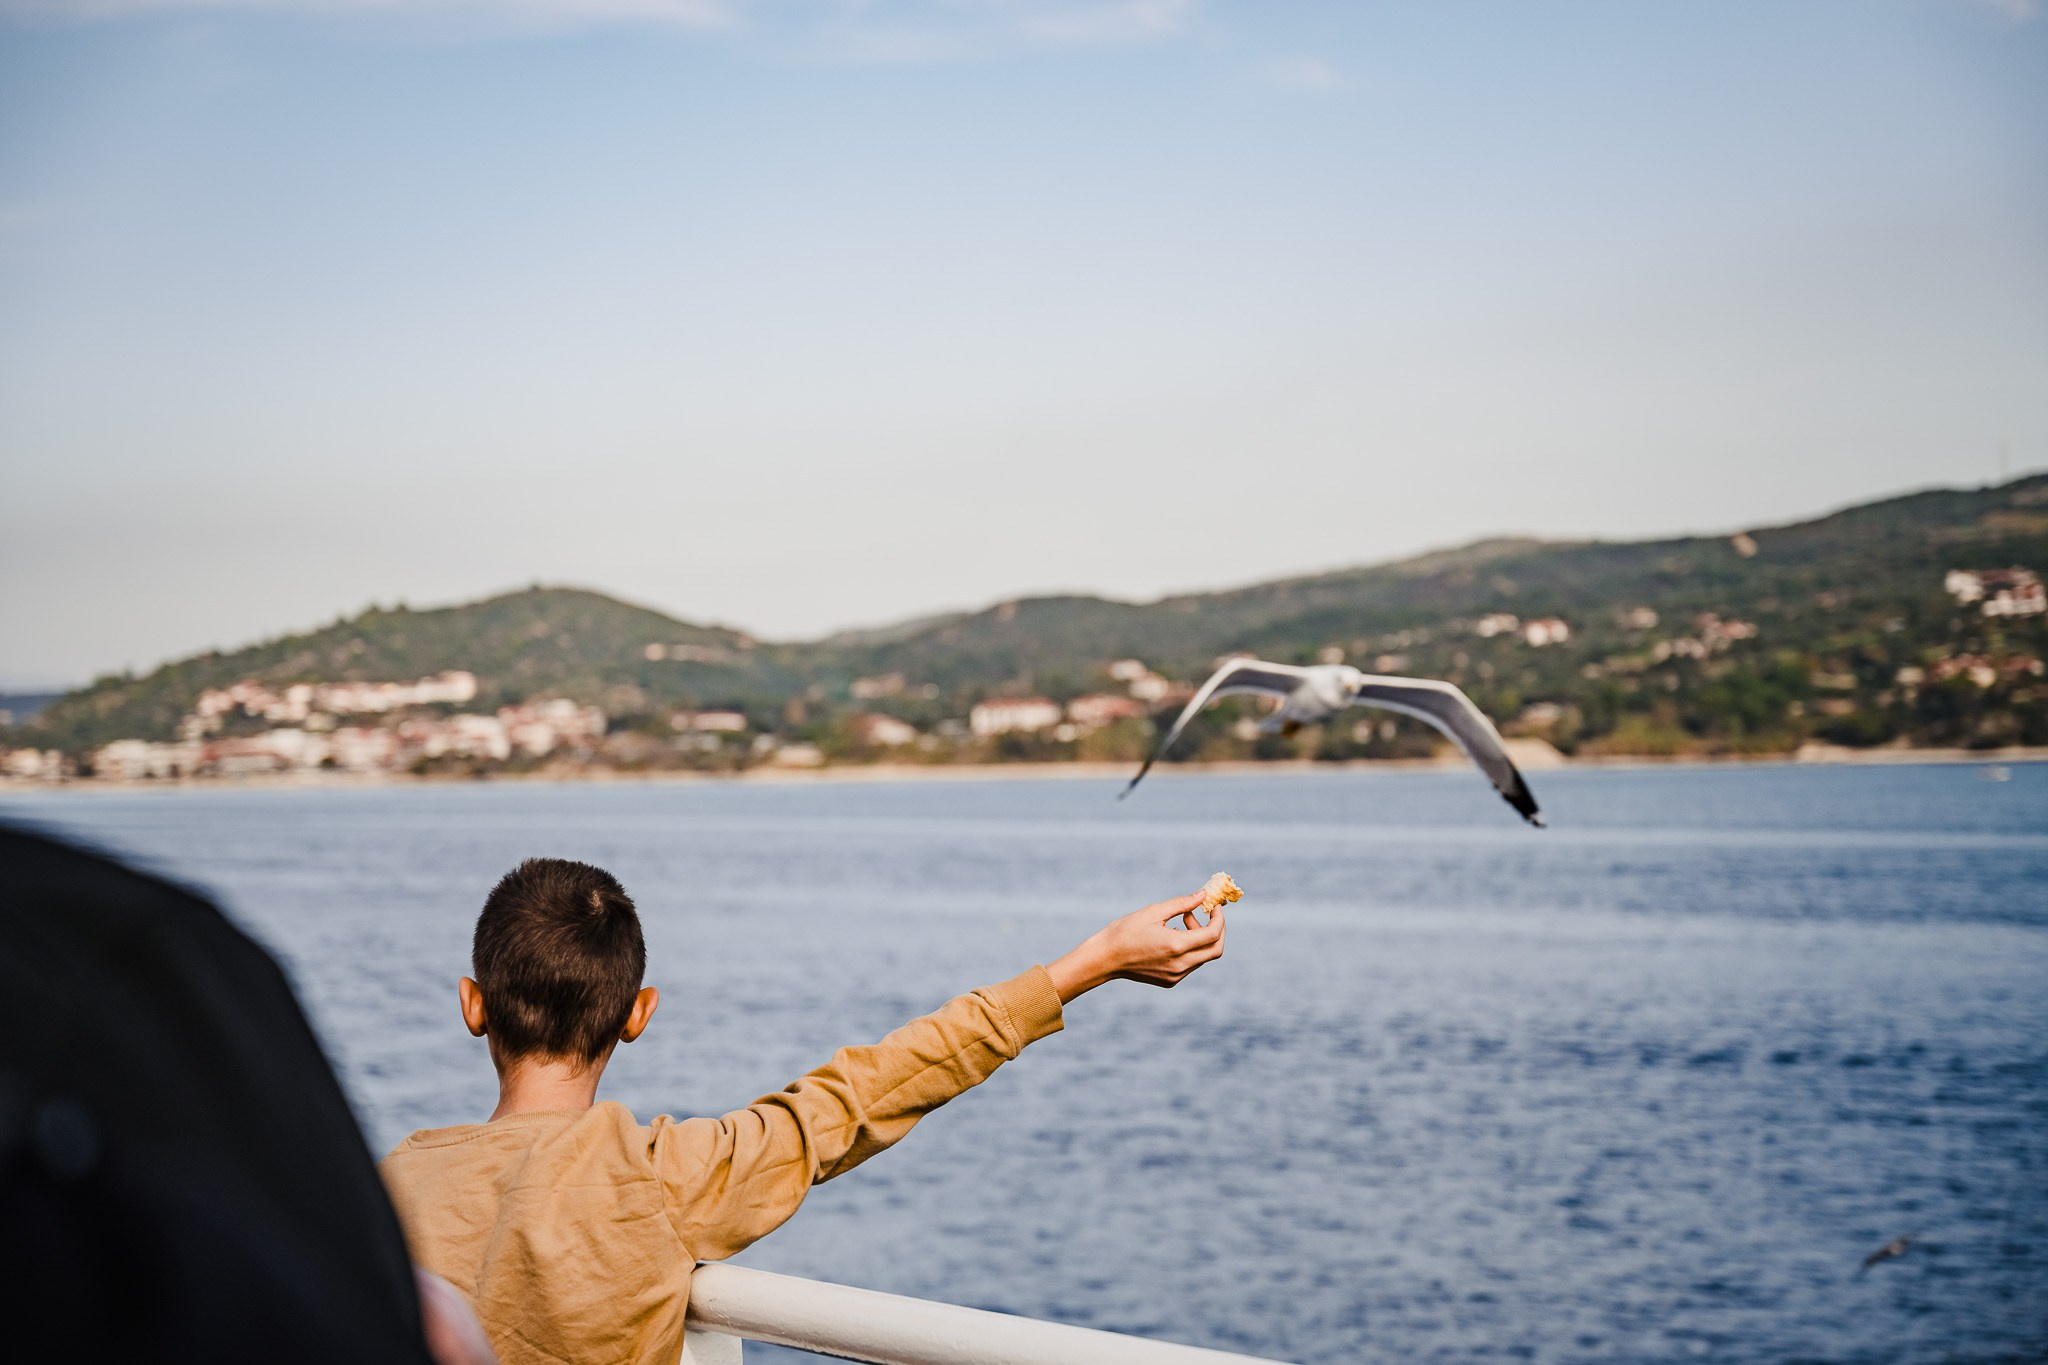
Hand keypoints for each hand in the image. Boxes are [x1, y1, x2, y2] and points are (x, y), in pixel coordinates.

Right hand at [1045, 892, 1226, 1003]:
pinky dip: (1190, 948)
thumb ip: (1182, 904)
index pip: (1213, 934)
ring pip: (1203, 957)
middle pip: (1215, 950)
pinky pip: (1190, 964)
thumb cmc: (1126, 931)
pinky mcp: (1170, 981)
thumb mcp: (1154, 912)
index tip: (1214, 905)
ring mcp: (1176, 976)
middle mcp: (1180, 965)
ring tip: (1181, 921)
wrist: (1105, 958)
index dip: (1219, 918)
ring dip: (1200, 938)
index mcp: (1176, 946)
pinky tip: (1172, 936)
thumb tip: (1203, 895)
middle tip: (1207, 914)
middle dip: (1217, 930)